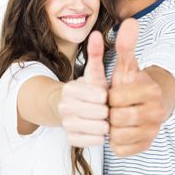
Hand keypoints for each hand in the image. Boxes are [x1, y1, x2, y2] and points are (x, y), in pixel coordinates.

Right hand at [58, 30, 108, 146]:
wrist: (75, 109)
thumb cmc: (91, 89)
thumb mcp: (95, 72)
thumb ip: (96, 53)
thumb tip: (97, 33)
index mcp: (69, 88)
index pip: (96, 94)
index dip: (105, 96)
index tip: (107, 95)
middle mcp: (63, 106)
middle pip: (94, 112)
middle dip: (106, 111)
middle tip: (111, 110)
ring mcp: (65, 123)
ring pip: (91, 127)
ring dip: (103, 125)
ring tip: (108, 121)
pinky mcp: (69, 138)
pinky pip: (86, 141)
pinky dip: (96, 138)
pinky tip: (102, 132)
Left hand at [108, 18, 166, 156]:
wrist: (147, 106)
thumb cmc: (131, 84)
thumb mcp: (126, 65)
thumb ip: (126, 45)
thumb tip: (130, 21)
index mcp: (151, 90)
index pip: (116, 98)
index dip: (108, 97)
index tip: (111, 94)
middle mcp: (157, 111)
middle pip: (118, 118)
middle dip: (109, 113)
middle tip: (110, 108)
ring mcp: (154, 130)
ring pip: (119, 135)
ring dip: (111, 128)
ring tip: (114, 119)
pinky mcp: (147, 146)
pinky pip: (121, 149)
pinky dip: (115, 141)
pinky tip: (118, 130)